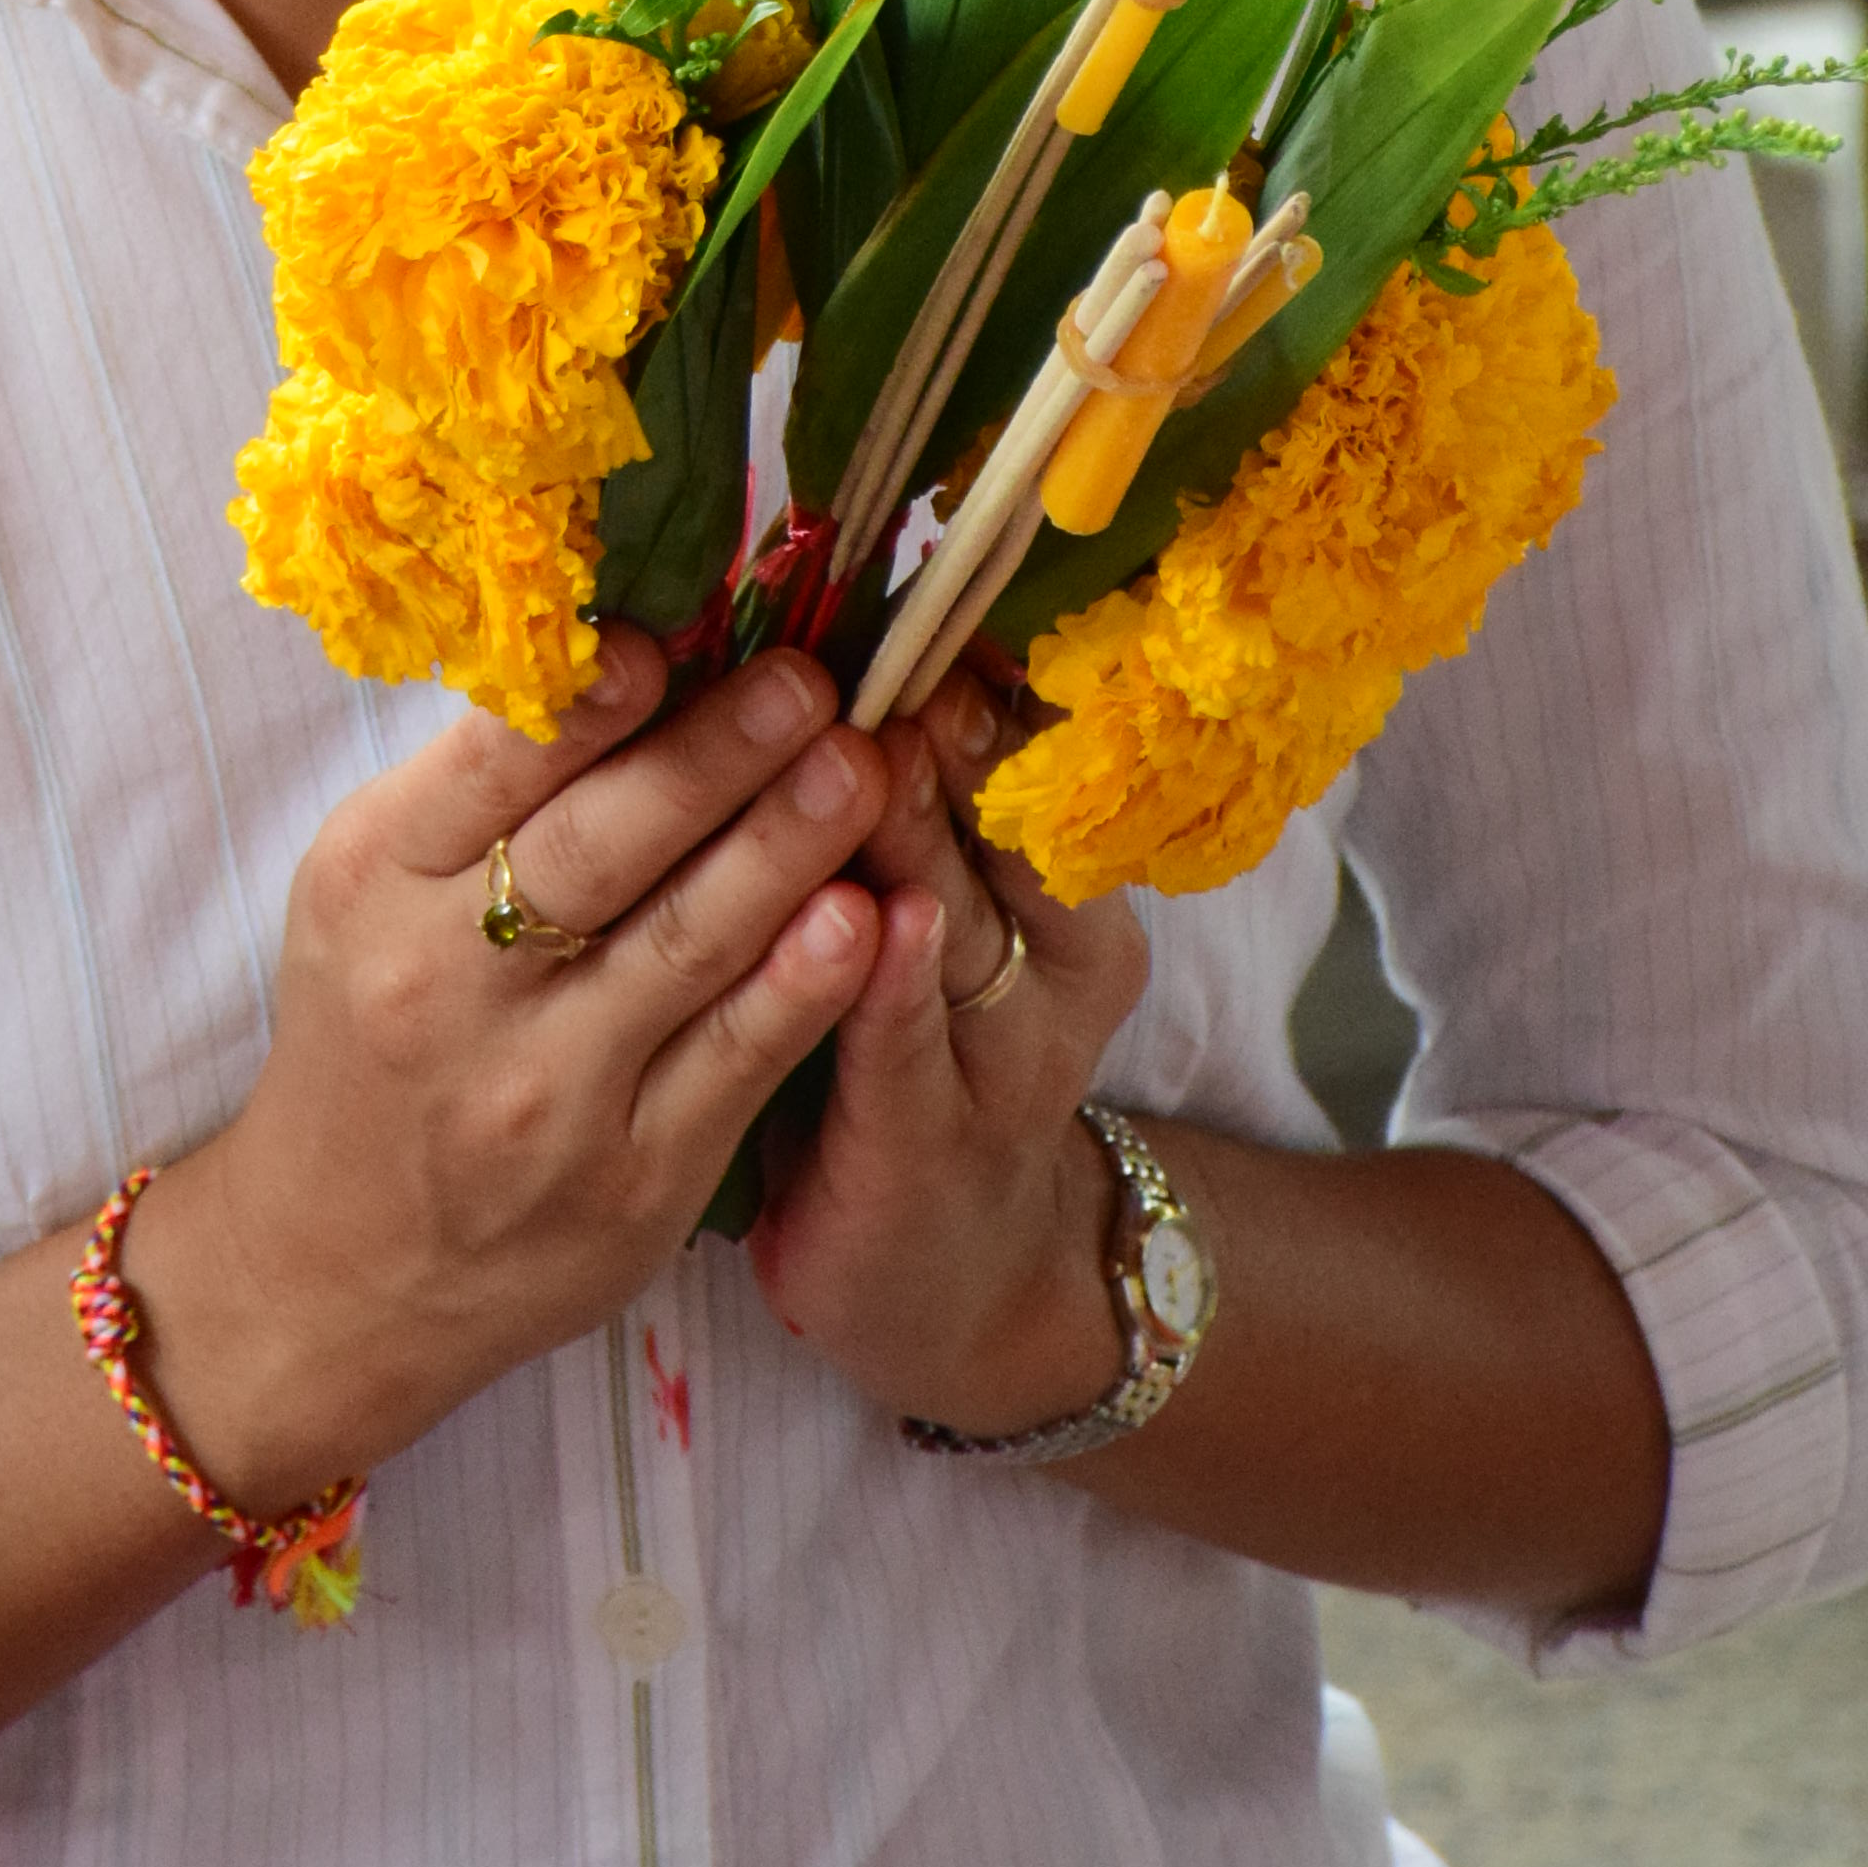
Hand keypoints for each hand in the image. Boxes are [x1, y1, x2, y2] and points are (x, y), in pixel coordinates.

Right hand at [134, 636, 889, 1501]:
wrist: (337, 1269)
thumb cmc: (372, 1036)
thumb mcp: (374, 892)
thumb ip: (485, 787)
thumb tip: (637, 650)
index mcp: (376, 882)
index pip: (489, 769)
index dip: (588, 703)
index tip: (670, 640)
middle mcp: (448, 984)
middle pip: (601, 848)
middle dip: (719, 754)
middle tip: (814, 681)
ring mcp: (546, 1092)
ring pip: (685, 945)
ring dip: (787, 845)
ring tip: (865, 764)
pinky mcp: (631, 1183)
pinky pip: (734, 1063)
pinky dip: (802, 987)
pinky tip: (862, 920)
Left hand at [742, 663, 1153, 1436]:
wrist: (948, 1280)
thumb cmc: (898, 1055)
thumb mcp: (917, 913)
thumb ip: (889, 794)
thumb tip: (816, 620)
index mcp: (1051, 882)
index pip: (1016, 748)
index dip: (959, 667)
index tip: (898, 586)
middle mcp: (1050, 959)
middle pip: (991, 821)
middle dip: (929, 733)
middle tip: (871, 645)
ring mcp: (1003, 1055)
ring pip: (957, 924)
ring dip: (911, 838)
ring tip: (864, 754)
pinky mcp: (934, 1147)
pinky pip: (907, 1056)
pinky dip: (889, 990)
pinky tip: (870, 928)